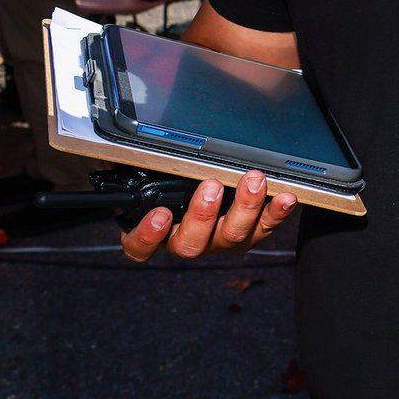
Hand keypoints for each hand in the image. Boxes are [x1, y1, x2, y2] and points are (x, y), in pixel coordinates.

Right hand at [119, 171, 296, 261]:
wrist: (210, 182)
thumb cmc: (171, 178)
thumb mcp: (148, 170)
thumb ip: (131, 164)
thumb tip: (111, 152)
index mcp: (155, 231)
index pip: (140, 247)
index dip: (148, 236)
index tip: (159, 215)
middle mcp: (187, 241)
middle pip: (191, 244)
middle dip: (201, 215)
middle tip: (209, 187)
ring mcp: (219, 241)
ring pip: (231, 237)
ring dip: (244, 208)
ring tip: (253, 181)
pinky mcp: (250, 234)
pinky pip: (265, 228)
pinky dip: (276, 213)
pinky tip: (287, 197)